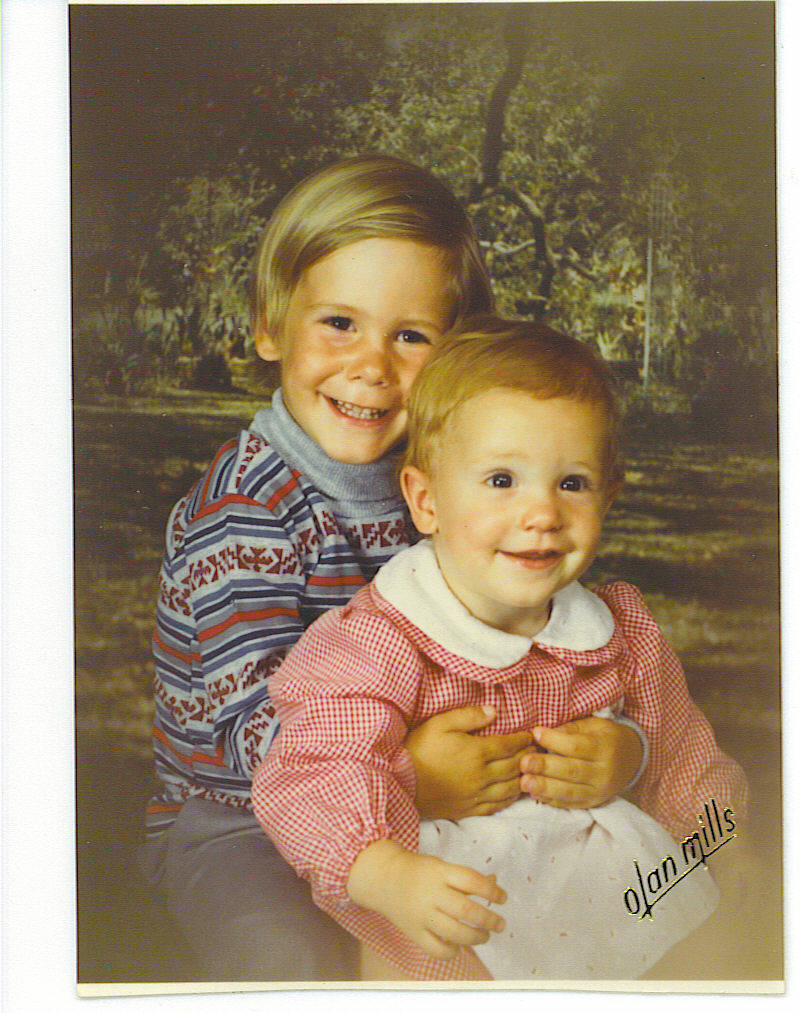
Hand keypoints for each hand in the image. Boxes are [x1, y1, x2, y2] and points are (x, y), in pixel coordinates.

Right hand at [347, 840, 505, 960]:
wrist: (384, 878)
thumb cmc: (420, 871)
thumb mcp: (442, 866)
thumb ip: (466, 878)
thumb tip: (495, 886)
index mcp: (439, 872)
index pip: (471, 880)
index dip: (491, 891)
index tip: (503, 898)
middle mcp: (430, 893)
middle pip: (465, 909)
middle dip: (488, 919)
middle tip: (500, 923)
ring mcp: (421, 915)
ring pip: (454, 932)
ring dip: (476, 937)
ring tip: (485, 935)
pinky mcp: (413, 932)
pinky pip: (436, 949)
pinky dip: (452, 951)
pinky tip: (459, 945)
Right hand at [405, 706, 536, 819]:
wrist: (400, 781)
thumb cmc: (418, 748)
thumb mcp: (440, 723)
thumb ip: (468, 716)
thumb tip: (494, 711)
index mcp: (476, 753)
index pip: (509, 746)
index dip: (523, 739)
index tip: (532, 734)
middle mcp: (481, 776)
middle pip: (514, 767)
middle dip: (529, 757)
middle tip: (539, 751)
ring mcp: (475, 795)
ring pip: (510, 788)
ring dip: (524, 778)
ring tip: (532, 770)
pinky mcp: (468, 809)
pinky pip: (497, 806)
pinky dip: (511, 799)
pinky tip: (515, 793)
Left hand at [519, 716, 642, 807]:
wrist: (631, 759)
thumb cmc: (607, 737)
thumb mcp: (595, 724)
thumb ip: (573, 728)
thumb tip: (548, 732)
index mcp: (605, 748)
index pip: (577, 746)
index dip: (554, 740)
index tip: (535, 733)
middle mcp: (604, 772)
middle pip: (572, 771)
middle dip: (545, 767)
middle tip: (523, 763)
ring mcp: (599, 791)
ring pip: (570, 792)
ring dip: (545, 788)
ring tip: (524, 783)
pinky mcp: (592, 803)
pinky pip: (570, 804)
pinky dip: (552, 801)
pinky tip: (535, 795)